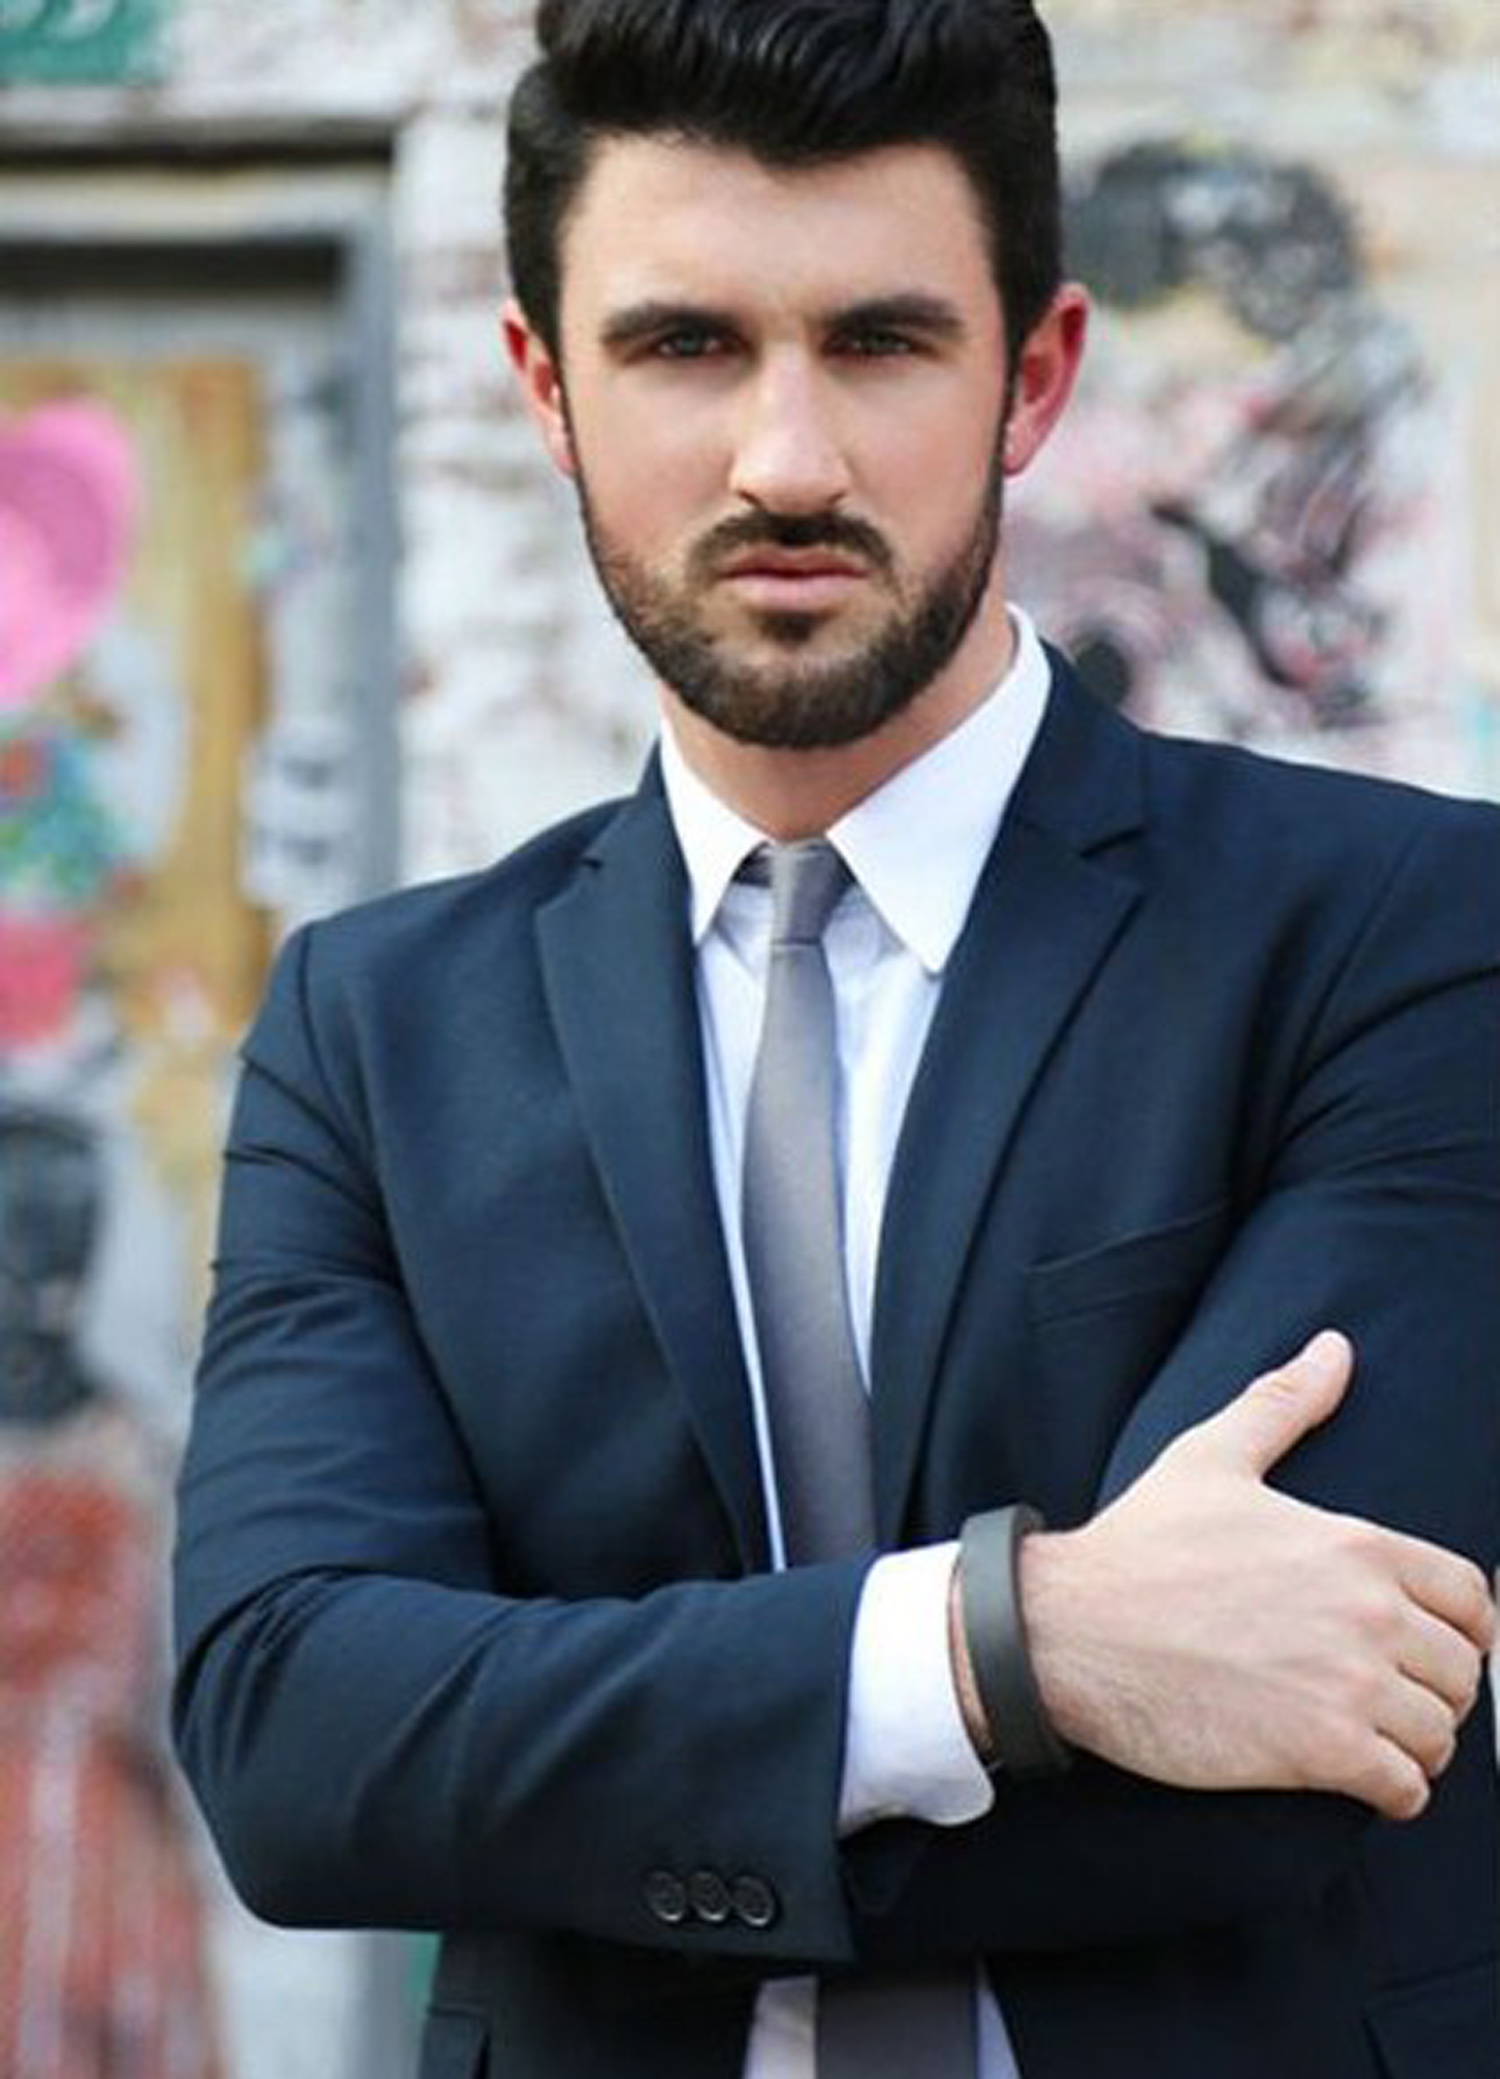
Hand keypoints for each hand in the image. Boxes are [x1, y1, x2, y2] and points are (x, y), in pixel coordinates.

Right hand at [1017, 1331, 1495, 1819]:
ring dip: (1416, 1742)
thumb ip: (1284, 1404)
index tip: (1428, 1642)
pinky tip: (1358, 1774)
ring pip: (1440, 1734)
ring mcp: (1346, 1686)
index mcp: (1355, 1545)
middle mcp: (1367, 1615)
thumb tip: (1335, 1349)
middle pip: (1461, 1671)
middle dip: (1434, 1687)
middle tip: (1389, 1694)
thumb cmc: (1139, 1546)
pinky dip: (1394, 1789)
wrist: (1070, 1631)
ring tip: (1375, 1737)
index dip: (1460, 1625)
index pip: (1469, 1597)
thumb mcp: (1210, 1457)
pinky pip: (1406, 1789)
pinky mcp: (1319, 1752)